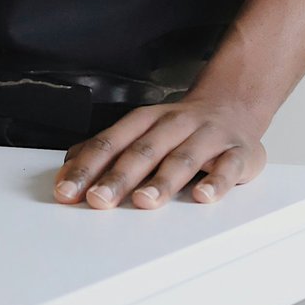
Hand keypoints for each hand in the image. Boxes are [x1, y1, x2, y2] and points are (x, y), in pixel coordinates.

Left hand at [53, 95, 267, 210]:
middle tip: (98, 200)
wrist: (235, 103)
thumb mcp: (141, 130)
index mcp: (146, 121)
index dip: (86, 167)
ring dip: (162, 180)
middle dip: (119, 176)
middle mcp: (174, 125)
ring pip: (183, 158)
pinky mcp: (238, 152)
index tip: (67, 192)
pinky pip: (228, 167)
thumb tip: (66, 170)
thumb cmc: (179, 127)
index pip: (111, 143)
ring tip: (144, 201)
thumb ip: (106, 150)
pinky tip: (203, 196)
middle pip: (143, 151)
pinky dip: (216, 182)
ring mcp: (207, 137)